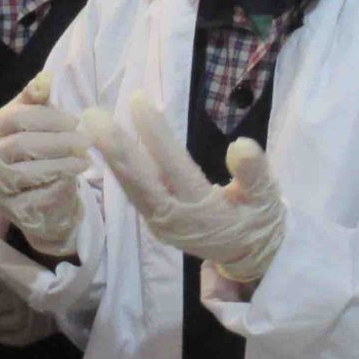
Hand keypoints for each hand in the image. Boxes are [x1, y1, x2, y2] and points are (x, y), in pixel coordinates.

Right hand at [0, 73, 88, 257]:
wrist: (36, 194)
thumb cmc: (37, 149)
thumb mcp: (37, 119)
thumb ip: (38, 98)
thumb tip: (47, 78)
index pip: (17, 118)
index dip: (48, 118)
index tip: (75, 121)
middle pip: (22, 145)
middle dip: (58, 142)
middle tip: (86, 140)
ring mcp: (0, 184)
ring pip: (28, 173)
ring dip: (61, 165)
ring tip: (85, 160)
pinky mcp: (14, 208)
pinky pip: (35, 198)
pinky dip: (57, 187)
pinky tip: (74, 179)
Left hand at [85, 92, 285, 286]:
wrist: (250, 255)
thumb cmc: (260, 220)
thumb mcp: (267, 198)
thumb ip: (255, 174)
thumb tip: (241, 146)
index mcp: (205, 212)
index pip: (177, 169)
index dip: (157, 137)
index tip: (139, 102)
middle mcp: (176, 220)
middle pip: (141, 182)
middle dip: (116, 148)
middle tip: (93, 115)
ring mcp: (161, 223)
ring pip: (132, 187)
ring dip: (110, 156)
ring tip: (91, 122)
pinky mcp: (155, 221)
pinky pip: (133, 192)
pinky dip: (119, 167)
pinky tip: (106, 143)